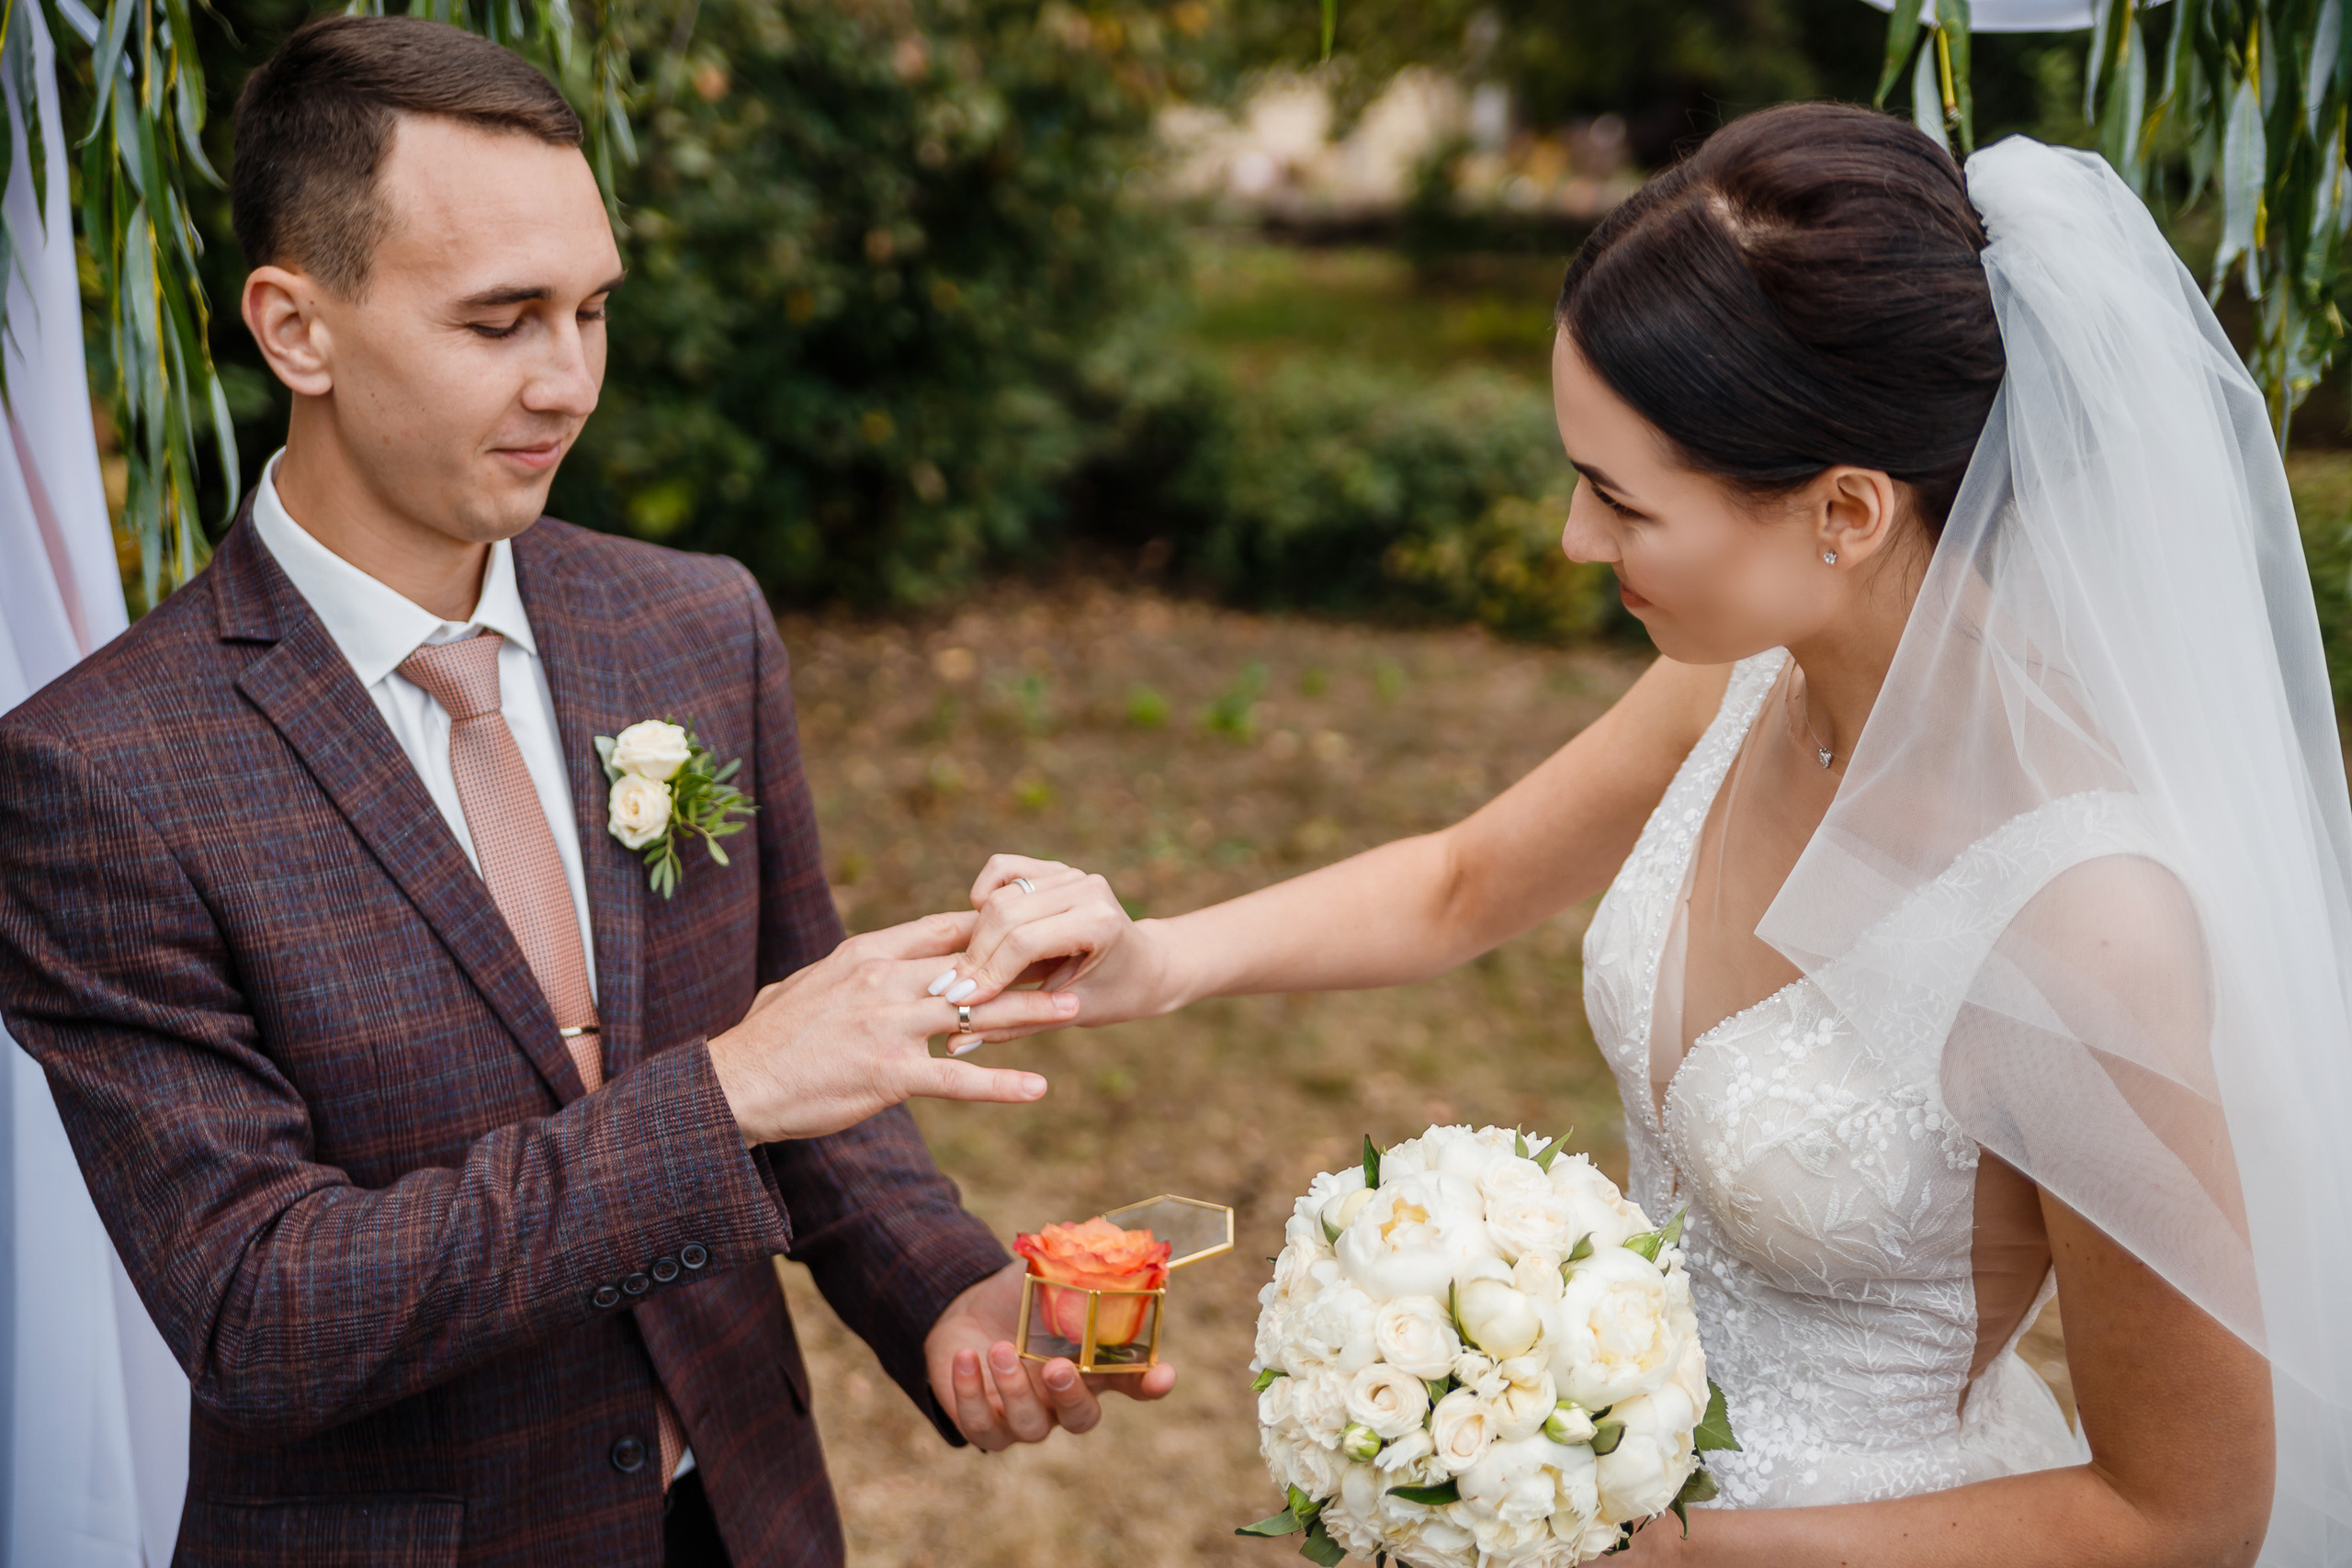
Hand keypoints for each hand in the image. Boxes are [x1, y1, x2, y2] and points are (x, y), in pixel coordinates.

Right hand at [706, 912, 1078, 1143]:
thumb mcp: (807, 984)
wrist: (734, 1084)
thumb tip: (868, 963)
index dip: (992, 927)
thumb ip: (848, 971)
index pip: (943, 929)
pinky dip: (1001, 1084)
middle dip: (1025, 961)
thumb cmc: (767, 1038)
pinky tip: (1037, 1088)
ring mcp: (887, 1027)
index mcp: (866, 954)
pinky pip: (957, 1080)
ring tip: (1074, 1008)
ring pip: (975, 1015)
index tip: (1030, 924)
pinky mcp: (887, 1075)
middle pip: (972, 965)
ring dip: (1030, 1013)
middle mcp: (883, 982)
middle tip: (1071, 957)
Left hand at [924, 1260, 1175, 1449]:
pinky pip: (982, 1428)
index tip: (1163, 1376)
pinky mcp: (985, 1424)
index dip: (1151, 1384)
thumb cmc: (1018, 1296)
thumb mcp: (1048, 1276)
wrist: (965, 1311)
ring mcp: (1025, 1416)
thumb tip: (1115, 1243)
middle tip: (1057, 1367)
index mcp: (1091, 1364)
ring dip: (1014, 1390)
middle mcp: (1063, 1398)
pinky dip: (970, 1395)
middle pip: (1081, 1418)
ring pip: (1031, 1426)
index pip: (1133, 1382)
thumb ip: (1079, 1268)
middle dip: (1070, 1397)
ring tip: (1001, 1347)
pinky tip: (967, 1357)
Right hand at [926, 856, 1172, 1039]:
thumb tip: (956, 1043)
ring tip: (965, 969)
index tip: (957, 1001)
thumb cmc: (1116, 995)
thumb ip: (1015, 1024)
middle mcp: (1085, 888)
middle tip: (949, 990)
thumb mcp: (1071, 1016)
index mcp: (1098, 922)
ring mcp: (1070, 873)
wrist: (1148, 965)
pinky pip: (1003, 870)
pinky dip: (985, 894)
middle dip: (974, 955)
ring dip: (976, 933)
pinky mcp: (1054, 868)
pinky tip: (982, 928)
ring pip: (999, 894)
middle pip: (1005, 913)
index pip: (1024, 942)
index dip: (987, 972)